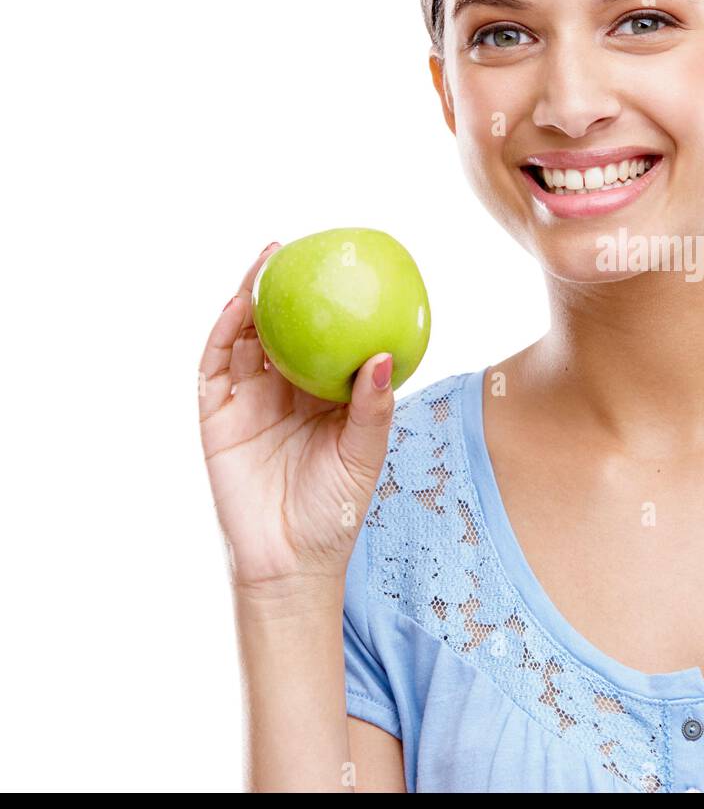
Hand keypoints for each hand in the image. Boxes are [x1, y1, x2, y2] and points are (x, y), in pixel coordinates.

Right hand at [197, 242, 395, 594]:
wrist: (291, 560)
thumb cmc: (337, 509)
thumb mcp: (364, 455)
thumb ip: (372, 408)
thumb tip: (383, 357)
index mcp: (321, 395)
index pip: (321, 338)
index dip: (325, 304)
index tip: (341, 265)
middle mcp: (283, 391)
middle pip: (278, 328)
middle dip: (282, 288)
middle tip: (295, 249)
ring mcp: (247, 402)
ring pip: (243, 340)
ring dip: (248, 300)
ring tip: (265, 264)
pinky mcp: (217, 418)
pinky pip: (215, 369)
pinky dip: (222, 336)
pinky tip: (235, 310)